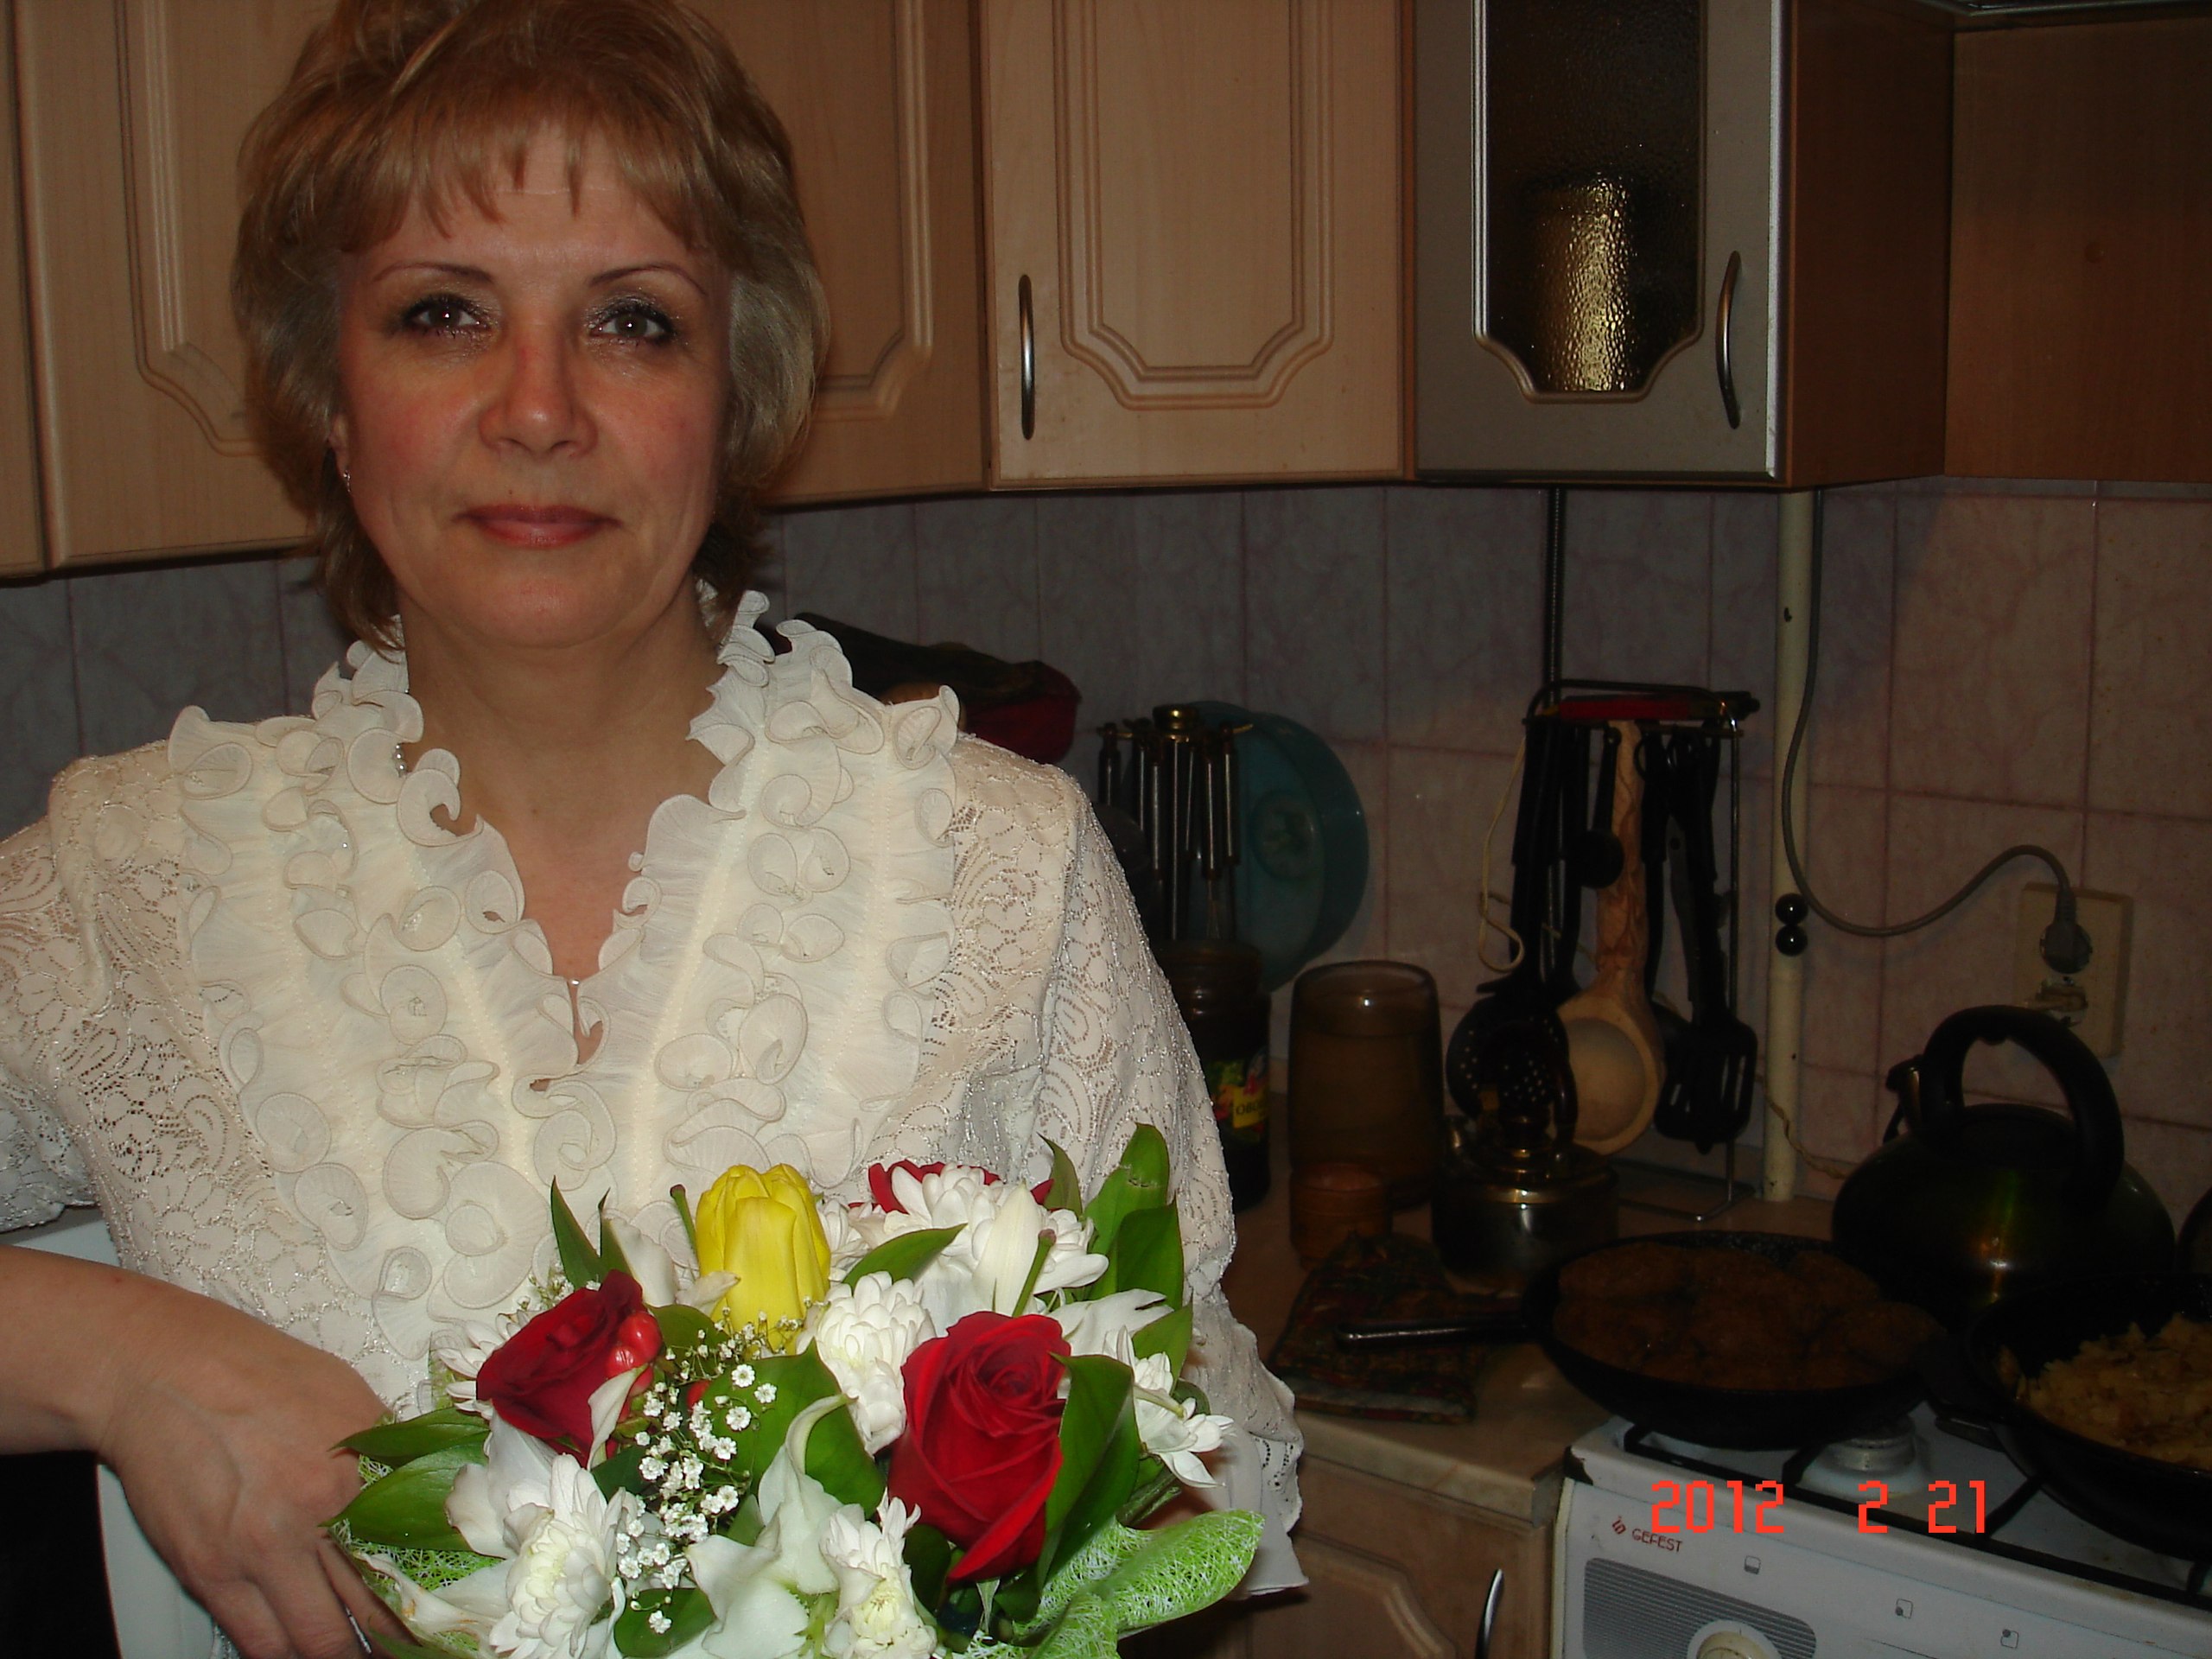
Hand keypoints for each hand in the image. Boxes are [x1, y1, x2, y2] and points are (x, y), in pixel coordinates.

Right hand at [88, 1280, 411, 1658]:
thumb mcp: (349, 1398)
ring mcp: (257, 1553)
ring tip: (360, 1651)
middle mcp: (313, 1518)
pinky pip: (257, 1641)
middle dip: (394, 1636)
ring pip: (315, 1639)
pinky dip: (285, 1654)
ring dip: (342, 1652)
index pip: (414, 1555)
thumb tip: (427, 1489)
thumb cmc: (258, 1374)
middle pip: (371, 1606)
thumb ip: (387, 1453)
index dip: (434, 1596)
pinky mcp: (209, 1574)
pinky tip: (302, 1652)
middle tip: (411, 1644)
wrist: (165, 1375)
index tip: (446, 1615)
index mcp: (359, 1471)